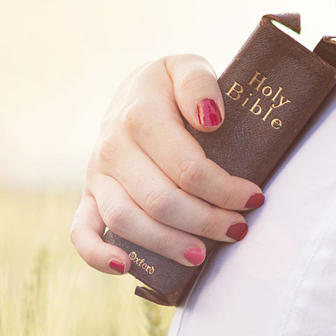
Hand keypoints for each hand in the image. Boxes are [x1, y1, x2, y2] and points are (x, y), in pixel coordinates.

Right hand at [70, 55, 265, 274]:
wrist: (132, 94)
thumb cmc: (170, 88)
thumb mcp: (186, 67)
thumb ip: (199, 82)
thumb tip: (211, 119)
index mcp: (138, 116)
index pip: (187, 167)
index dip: (224, 190)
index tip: (254, 198)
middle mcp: (111, 148)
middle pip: (160, 200)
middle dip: (205, 221)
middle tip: (238, 230)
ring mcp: (96, 176)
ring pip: (126, 221)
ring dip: (166, 244)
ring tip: (201, 256)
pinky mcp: (88, 197)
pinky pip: (81, 232)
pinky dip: (97, 255)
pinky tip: (125, 268)